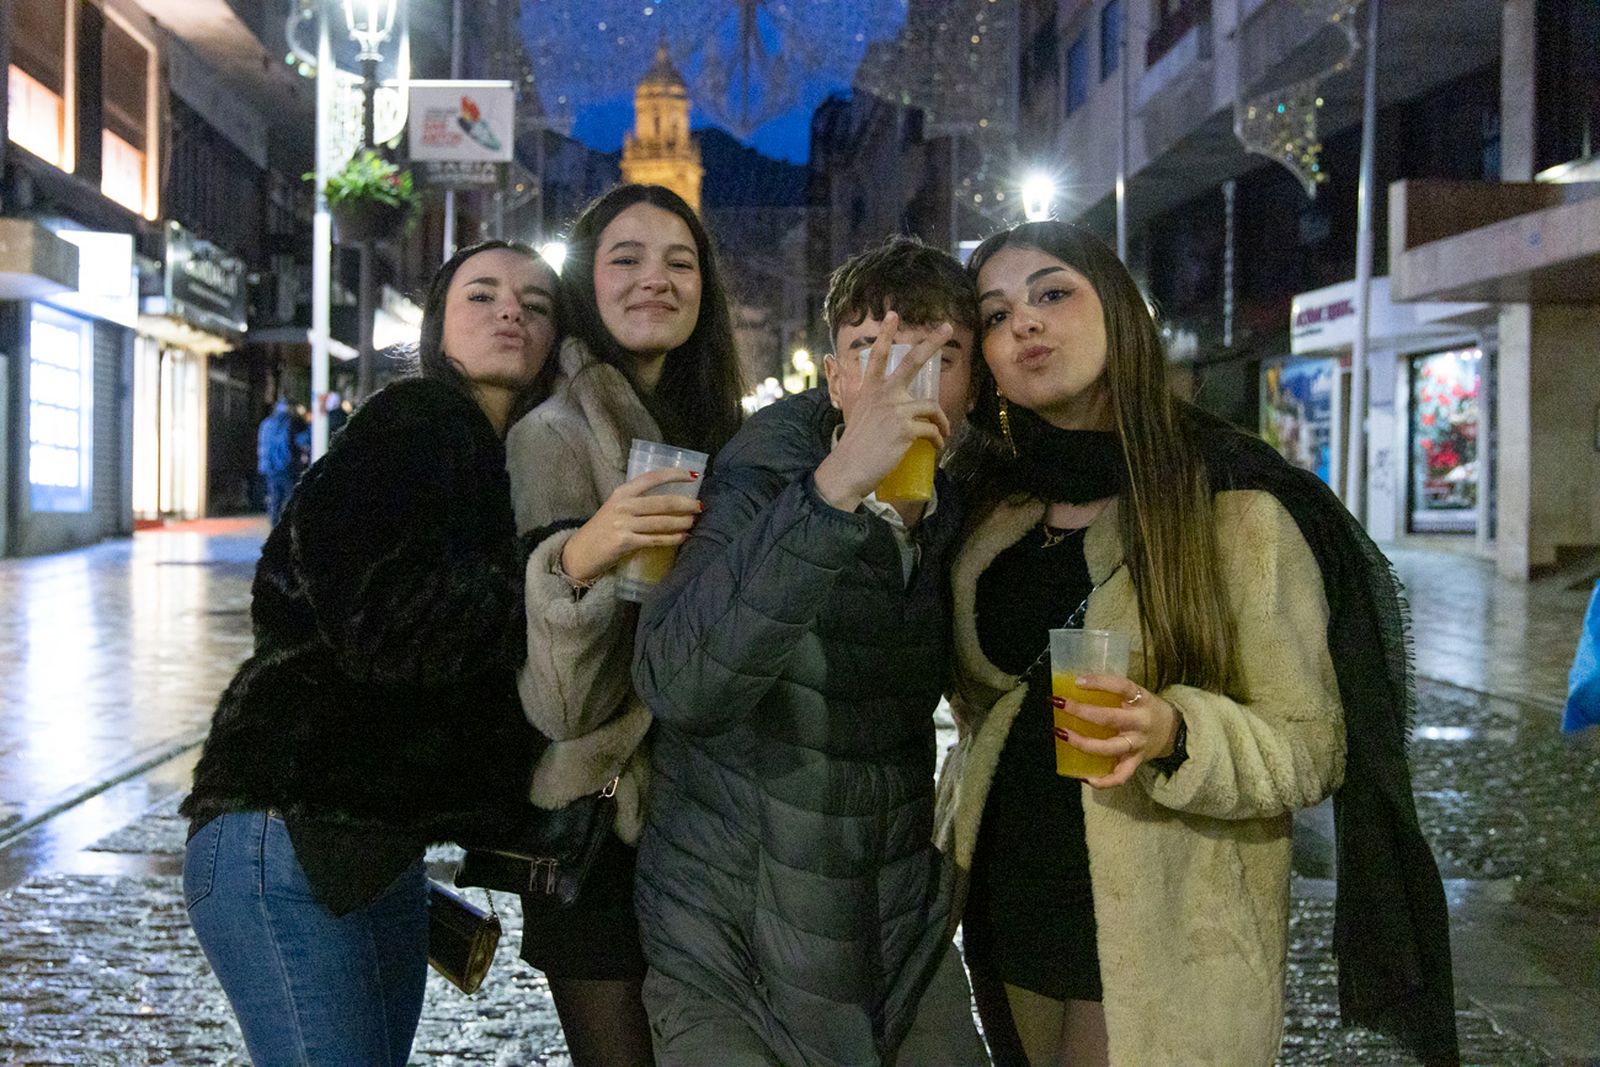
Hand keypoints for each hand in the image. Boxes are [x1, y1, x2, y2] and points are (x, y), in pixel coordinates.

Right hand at [560, 468, 701, 583]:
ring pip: (661, 521)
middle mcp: (623, 505)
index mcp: (622, 492)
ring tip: (694, 522)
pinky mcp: (625, 542)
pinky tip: (683, 537)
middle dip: (685, 503)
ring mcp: (623, 523)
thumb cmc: (602, 529)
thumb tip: (670, 499)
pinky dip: (673, 538)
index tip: (693, 476)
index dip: (674, 475)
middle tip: (700, 506)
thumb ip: (637, 501)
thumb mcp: (616, 507)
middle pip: (662, 502)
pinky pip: (656, 539)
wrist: (580, 552)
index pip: (652, 477)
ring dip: (682, 522)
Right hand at [814, 312, 951, 511]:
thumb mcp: (859, 418)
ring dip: (941, 422)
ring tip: (941, 434)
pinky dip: (938, 439)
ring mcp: (895, 410)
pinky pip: (932, 429)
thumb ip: (875, 409)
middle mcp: (883, 394)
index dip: (886, 335)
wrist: (848, 468)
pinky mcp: (905, 428)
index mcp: (870, 391)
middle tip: (946, 328)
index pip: (878, 357)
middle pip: (912, 362)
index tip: (893, 314)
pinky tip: (936, 447)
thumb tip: (892, 415)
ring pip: (931, 406)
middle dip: (931, 342)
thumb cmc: (854, 448)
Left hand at [1053, 673, 1181, 788]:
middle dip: (1082, 712)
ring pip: (1109, 748)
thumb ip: (1115, 692)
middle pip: (1109, 718)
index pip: (1122, 686)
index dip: (1100, 683)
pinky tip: (1084, 777)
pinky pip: (1120, 776)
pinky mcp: (1136, 762)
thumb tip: (1077, 683)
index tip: (1078, 681)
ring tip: (1062, 733)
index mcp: (1141, 701)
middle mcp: (1140, 723)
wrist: (1175, 732)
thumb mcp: (1138, 695)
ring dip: (1083, 743)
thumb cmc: (1147, 709)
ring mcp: (1137, 745)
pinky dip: (1103, 780)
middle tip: (1060, 704)